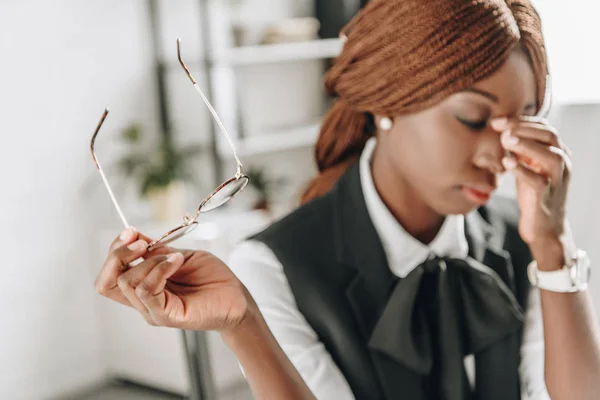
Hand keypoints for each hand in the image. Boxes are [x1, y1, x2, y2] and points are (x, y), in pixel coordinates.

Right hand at [95, 227, 251, 331]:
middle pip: (107, 281)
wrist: (236, 297)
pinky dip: (160, 270)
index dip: (114, 251)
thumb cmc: (212, 279)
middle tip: (142, 242)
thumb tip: (133, 235)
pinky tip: (176, 262)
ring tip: (174, 256)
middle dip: (119, 254)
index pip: (110, 274)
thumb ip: (156, 249)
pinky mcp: (165, 315)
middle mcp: (143, 301)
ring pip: (128, 283)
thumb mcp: (179, 255)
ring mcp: (152, 310)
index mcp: (143, 286)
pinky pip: (147, 290)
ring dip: (150, 261)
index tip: (130, 232)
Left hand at [491, 116, 571, 246]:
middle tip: (500, 126)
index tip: (498, 120)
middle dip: (524, 128)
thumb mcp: (528, 168)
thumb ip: (521, 151)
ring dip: (527, 145)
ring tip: (505, 139)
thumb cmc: (534, 195)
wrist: (544, 228)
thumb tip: (502, 130)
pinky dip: (521, 169)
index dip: (522, 121)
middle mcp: (563, 163)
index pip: (544, 128)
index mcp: (558, 153)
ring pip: (550, 155)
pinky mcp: (547, 196)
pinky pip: (537, 180)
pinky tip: (506, 162)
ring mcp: (557, 180)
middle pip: (550, 136)